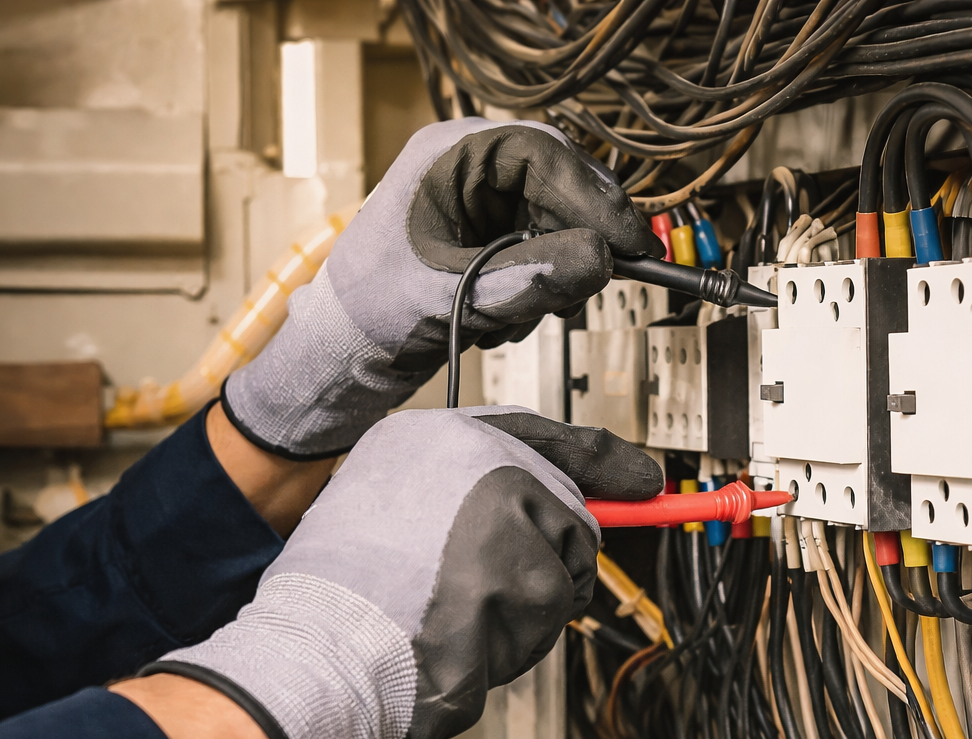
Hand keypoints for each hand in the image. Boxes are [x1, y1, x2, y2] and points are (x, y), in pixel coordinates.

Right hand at [144, 408, 660, 738]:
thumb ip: (452, 503)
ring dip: (529, 605)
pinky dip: (526, 634)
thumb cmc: (338, 606)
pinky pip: (559, 606)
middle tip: (481, 596)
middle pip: (564, 505)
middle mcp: (474, 454)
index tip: (641, 478)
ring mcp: (508, 506)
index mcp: (428, 436)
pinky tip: (469, 635)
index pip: (535, 434)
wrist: (322, 657)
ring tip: (456, 615)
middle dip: (545, 561)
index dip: (596, 460)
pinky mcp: (532, 564)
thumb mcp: (377, 514)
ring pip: (567, 561)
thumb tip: (528, 521)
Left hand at [221, 118, 662, 458]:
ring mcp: (481, 201)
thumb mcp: (452, 293)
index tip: (629, 245)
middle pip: (559, 183)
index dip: (593, 198)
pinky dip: (540, 287)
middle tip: (594, 284)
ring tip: (520, 317)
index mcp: (448, 155)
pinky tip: (507, 318)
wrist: (342, 351)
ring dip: (556, 272)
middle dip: (578, 239)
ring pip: (558, 221)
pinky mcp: (490, 236)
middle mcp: (469, 167)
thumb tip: (602, 260)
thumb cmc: (372, 311)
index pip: (543, 154)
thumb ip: (528, 276)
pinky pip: (544, 248)